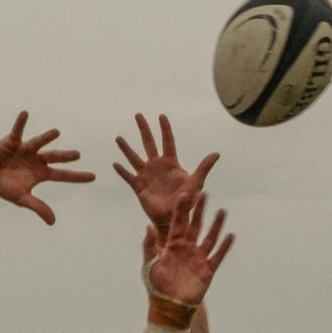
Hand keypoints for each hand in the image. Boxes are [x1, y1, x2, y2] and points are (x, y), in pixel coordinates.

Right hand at [0, 112, 94, 225]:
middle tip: (77, 155)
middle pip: (54, 157)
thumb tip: (53, 222)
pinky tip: (25, 113)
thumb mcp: (23, 199)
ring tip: (56, 132)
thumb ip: (39, 207)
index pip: (62, 175)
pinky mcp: (12, 142)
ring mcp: (25, 149)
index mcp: (40, 173)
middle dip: (65, 156)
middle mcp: (36, 159)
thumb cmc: (3, 186)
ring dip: (47, 137)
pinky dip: (20, 123)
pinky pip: (17, 131)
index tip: (93, 177)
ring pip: (39, 142)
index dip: (77, 176)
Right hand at [113, 113, 218, 232]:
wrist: (173, 217)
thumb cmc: (186, 201)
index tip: (161, 116)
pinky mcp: (139, 187)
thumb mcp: (196, 183)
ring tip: (118, 138)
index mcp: (170, 163)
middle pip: (149, 143)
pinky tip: (114, 164)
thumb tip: (216, 154)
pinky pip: (128, 177)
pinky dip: (122, 171)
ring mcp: (146, 176)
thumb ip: (204, 168)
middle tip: (138, 115)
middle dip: (144, 129)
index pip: (167, 141)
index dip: (165, 129)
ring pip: (134, 158)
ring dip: (126, 148)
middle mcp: (156, 166)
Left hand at [144, 188, 233, 307]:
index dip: (181, 209)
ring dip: (216, 225)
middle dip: (199, 210)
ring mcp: (198, 258)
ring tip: (222, 211)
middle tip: (204, 193)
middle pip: (195, 225)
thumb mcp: (149, 264)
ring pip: (209, 237)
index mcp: (172, 245)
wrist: (169, 305)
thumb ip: (148, 246)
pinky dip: (224, 246)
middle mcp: (187, 248)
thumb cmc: (156, 285)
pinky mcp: (207, 270)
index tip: (184, 194)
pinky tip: (230, 235)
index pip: (178, 223)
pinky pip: (218, 256)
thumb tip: (147, 227)